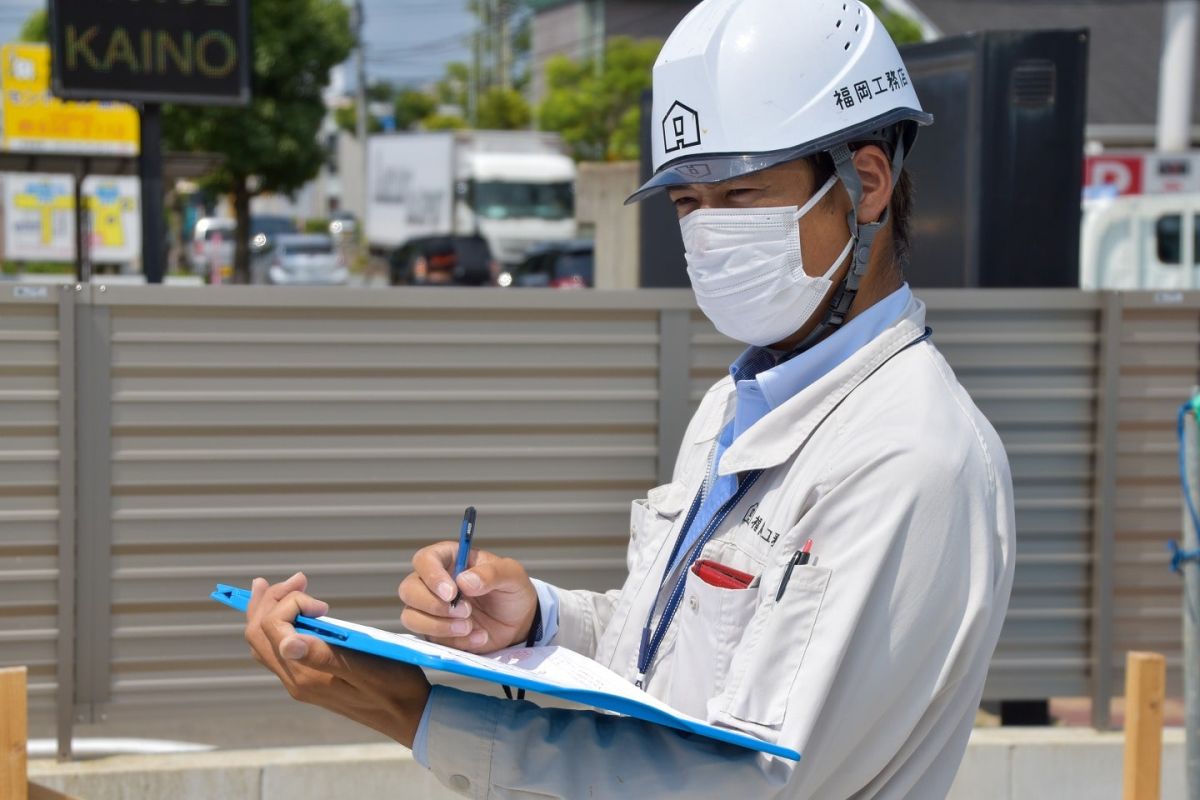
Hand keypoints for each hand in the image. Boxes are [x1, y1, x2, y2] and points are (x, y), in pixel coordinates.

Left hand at [244, 572, 430, 747]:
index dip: (290, 604)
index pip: (273, 629)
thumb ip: (324, 656)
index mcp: (306, 676)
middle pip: (258, 634)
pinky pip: (277, 648)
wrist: (407, 716)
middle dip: (272, 600)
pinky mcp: (307, 679)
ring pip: (263, 641)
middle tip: (299, 579)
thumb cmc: (395, 688)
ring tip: (290, 586)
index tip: (322, 604)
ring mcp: (299, 681)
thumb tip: (287, 642)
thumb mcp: (367, 669)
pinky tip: (295, 612)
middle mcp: (295, 680)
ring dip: (271, 609)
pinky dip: (278, 623)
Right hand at [399, 542, 537, 652]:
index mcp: (450, 559)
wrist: (519, 622)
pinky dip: (455, 642)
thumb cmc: (512, 591)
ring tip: (470, 626)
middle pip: (408, 589)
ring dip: (439, 626)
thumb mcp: (511, 575)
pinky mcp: (435, 633)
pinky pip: (431, 640)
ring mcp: (431, 609)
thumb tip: (464, 581)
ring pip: (411, 617)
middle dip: (434, 605)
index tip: (451, 592)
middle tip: (465, 611)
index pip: (424, 560)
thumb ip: (491, 573)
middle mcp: (434, 583)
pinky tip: (479, 636)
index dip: (432, 575)